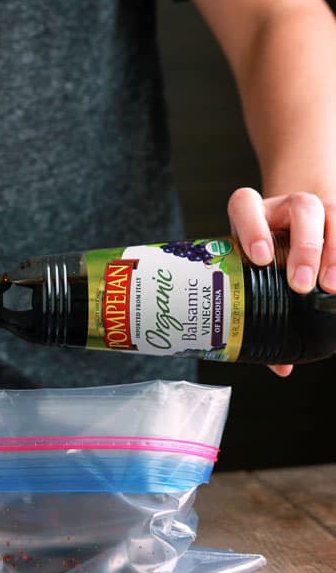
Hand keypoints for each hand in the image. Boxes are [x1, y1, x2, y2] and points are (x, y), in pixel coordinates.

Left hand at [227, 187, 335, 376]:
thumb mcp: (256, 278)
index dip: (251, 227)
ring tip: (331, 287)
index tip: (260, 258)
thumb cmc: (266, 260)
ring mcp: (318, 209)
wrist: (293, 228)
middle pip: (301, 208)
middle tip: (300, 283)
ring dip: (333, 251)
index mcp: (254, 214)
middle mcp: (286, 207)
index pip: (246, 205)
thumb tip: (281, 366)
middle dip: (304, 246)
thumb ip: (263, 315)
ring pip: (331, 213)